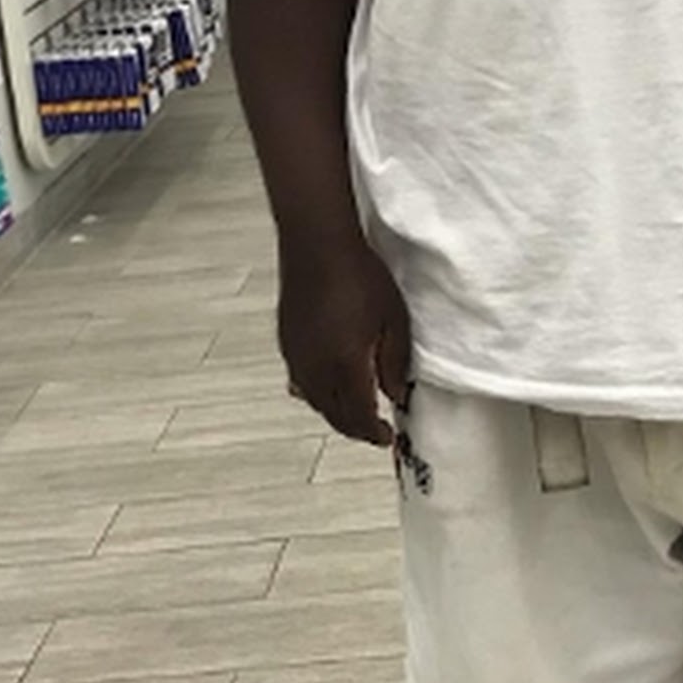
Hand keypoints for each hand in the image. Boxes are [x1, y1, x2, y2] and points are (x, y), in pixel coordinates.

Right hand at [276, 232, 412, 444]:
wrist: (317, 246)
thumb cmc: (360, 276)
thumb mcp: (393, 320)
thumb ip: (395, 363)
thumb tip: (396, 394)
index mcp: (345, 366)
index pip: (359, 417)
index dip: (373, 433)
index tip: (387, 437)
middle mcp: (316, 369)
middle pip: (334, 415)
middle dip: (356, 428)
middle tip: (374, 429)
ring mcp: (297, 357)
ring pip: (315, 401)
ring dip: (336, 412)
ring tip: (355, 410)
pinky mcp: (287, 343)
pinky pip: (301, 382)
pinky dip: (317, 393)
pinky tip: (327, 384)